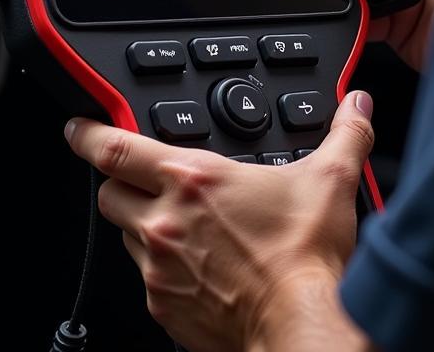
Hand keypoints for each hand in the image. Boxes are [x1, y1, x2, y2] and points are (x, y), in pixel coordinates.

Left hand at [65, 91, 376, 351]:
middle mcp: (165, 222)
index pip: (114, 147)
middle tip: (144, 181)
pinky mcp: (163, 307)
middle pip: (109, 191)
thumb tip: (356, 105)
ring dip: (142, 225)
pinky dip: (159, 268)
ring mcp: (159, 268)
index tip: (78, 127)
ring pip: (125, 235)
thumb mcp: (329, 181)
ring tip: (180, 226)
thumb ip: (344, 133)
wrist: (301, 328)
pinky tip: (194, 267)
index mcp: (193, 180)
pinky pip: (144, 278)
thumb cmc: (305, 259)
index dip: (87, 132)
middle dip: (120, 182)